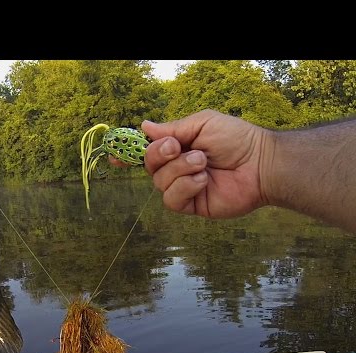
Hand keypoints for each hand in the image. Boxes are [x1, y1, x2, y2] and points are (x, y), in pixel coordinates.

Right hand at [115, 110, 270, 218]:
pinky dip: (185, 187)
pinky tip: (203, 181)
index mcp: (177, 147)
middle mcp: (177, 168)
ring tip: (202, 163)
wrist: (261, 164)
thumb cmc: (236, 139)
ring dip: (179, 170)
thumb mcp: (201, 124)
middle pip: (148, 166)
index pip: (146, 151)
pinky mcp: (191, 205)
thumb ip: (171, 129)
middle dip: (159, 155)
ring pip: (159, 183)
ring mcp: (183, 187)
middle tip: (178, 147)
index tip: (114, 154)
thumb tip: (144, 127)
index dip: (128, 153)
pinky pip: (172, 200)